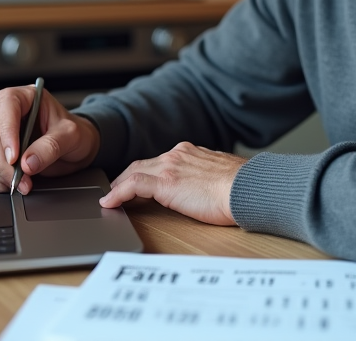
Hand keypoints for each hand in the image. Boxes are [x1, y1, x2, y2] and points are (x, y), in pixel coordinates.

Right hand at [0, 86, 99, 193]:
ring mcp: (0, 134)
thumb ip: (50, 147)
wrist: (76, 149)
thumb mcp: (71, 136)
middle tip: (20, 178)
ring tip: (23, 184)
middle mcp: (8, 114)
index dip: (7, 130)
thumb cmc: (75, 133)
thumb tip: (27, 163)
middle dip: (3, 161)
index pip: (7, 103)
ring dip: (0, 173)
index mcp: (26, 97)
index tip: (14, 156)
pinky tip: (14, 184)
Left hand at [99, 142, 243, 225]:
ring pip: (134, 172)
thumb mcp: (222, 177)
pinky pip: (132, 185)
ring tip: (109, 198)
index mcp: (191, 152)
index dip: (146, 172)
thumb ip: (207, 177)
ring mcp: (170, 167)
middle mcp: (178, 155)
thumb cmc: (242, 188)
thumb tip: (207, 189)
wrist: (247, 188)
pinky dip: (117, 193)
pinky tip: (109, 203)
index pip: (160, 161)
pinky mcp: (165, 182)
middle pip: (142, 164)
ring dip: (118, 186)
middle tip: (115, 190)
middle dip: (126, 177)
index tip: (139, 182)